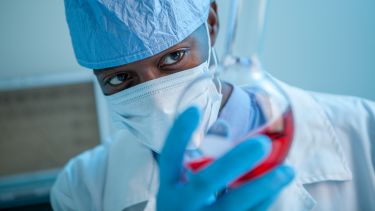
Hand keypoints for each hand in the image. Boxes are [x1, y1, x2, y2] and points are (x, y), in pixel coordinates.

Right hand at [157, 106, 293, 210]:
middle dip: (234, 161)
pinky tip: (277, 186)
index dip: (179, 133)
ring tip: (288, 170)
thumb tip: (226, 128)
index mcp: (169, 188)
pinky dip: (264, 201)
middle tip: (262, 143)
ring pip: (233, 205)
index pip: (169, 157)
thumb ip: (200, 160)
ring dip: (263, 186)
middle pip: (204, 182)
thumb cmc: (189, 205)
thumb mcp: (184, 186)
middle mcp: (181, 206)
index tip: (194, 109)